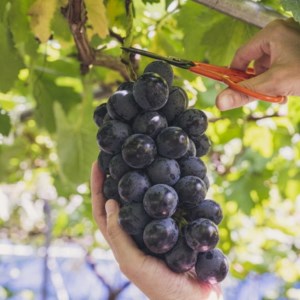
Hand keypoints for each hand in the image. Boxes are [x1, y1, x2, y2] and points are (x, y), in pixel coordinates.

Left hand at [90, 162, 222, 299]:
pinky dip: (163, 190)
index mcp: (122, 241)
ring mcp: (154, 229)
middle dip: (116, 178)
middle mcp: (136, 232)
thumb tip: (110, 203)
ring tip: (141, 160)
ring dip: (140, 180)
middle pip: (121, 200)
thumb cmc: (161, 286)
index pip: (102, 210)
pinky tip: (169, 177)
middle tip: (118, 156)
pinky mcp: (173, 227)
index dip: (97, 187)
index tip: (98, 164)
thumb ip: (119, 237)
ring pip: (143, 200)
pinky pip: (164, 205)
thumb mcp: (133, 263)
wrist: (195, 298)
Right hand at [216, 19, 299, 110]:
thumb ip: (245, 92)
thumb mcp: (274, 84)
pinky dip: (278, 80)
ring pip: (266, 67)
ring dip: (268, 83)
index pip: (241, 55)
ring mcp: (289, 42)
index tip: (232, 89)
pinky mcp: (296, 52)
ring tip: (278, 92)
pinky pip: (278, 67)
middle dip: (256, 81)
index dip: (234, 74)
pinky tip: (285, 90)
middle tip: (262, 93)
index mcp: (272, 33)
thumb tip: (220, 101)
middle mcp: (279, 34)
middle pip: (254, 62)